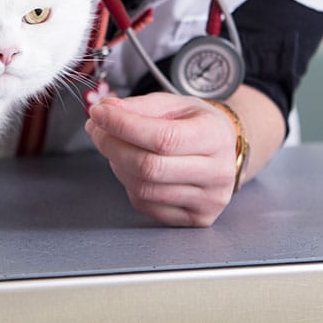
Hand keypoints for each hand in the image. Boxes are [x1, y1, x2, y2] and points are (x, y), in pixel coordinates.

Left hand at [86, 93, 239, 226]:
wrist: (225, 152)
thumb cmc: (198, 126)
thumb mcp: (176, 104)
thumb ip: (140, 107)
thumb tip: (106, 109)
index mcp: (215, 137)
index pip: (163, 138)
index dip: (123, 126)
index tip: (99, 113)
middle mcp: (217, 172)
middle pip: (149, 167)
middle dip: (112, 145)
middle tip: (97, 130)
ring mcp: (208, 200)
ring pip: (143, 189)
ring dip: (117, 165)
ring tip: (116, 147)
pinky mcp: (195, 218)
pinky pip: (146, 205)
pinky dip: (130, 185)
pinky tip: (133, 169)